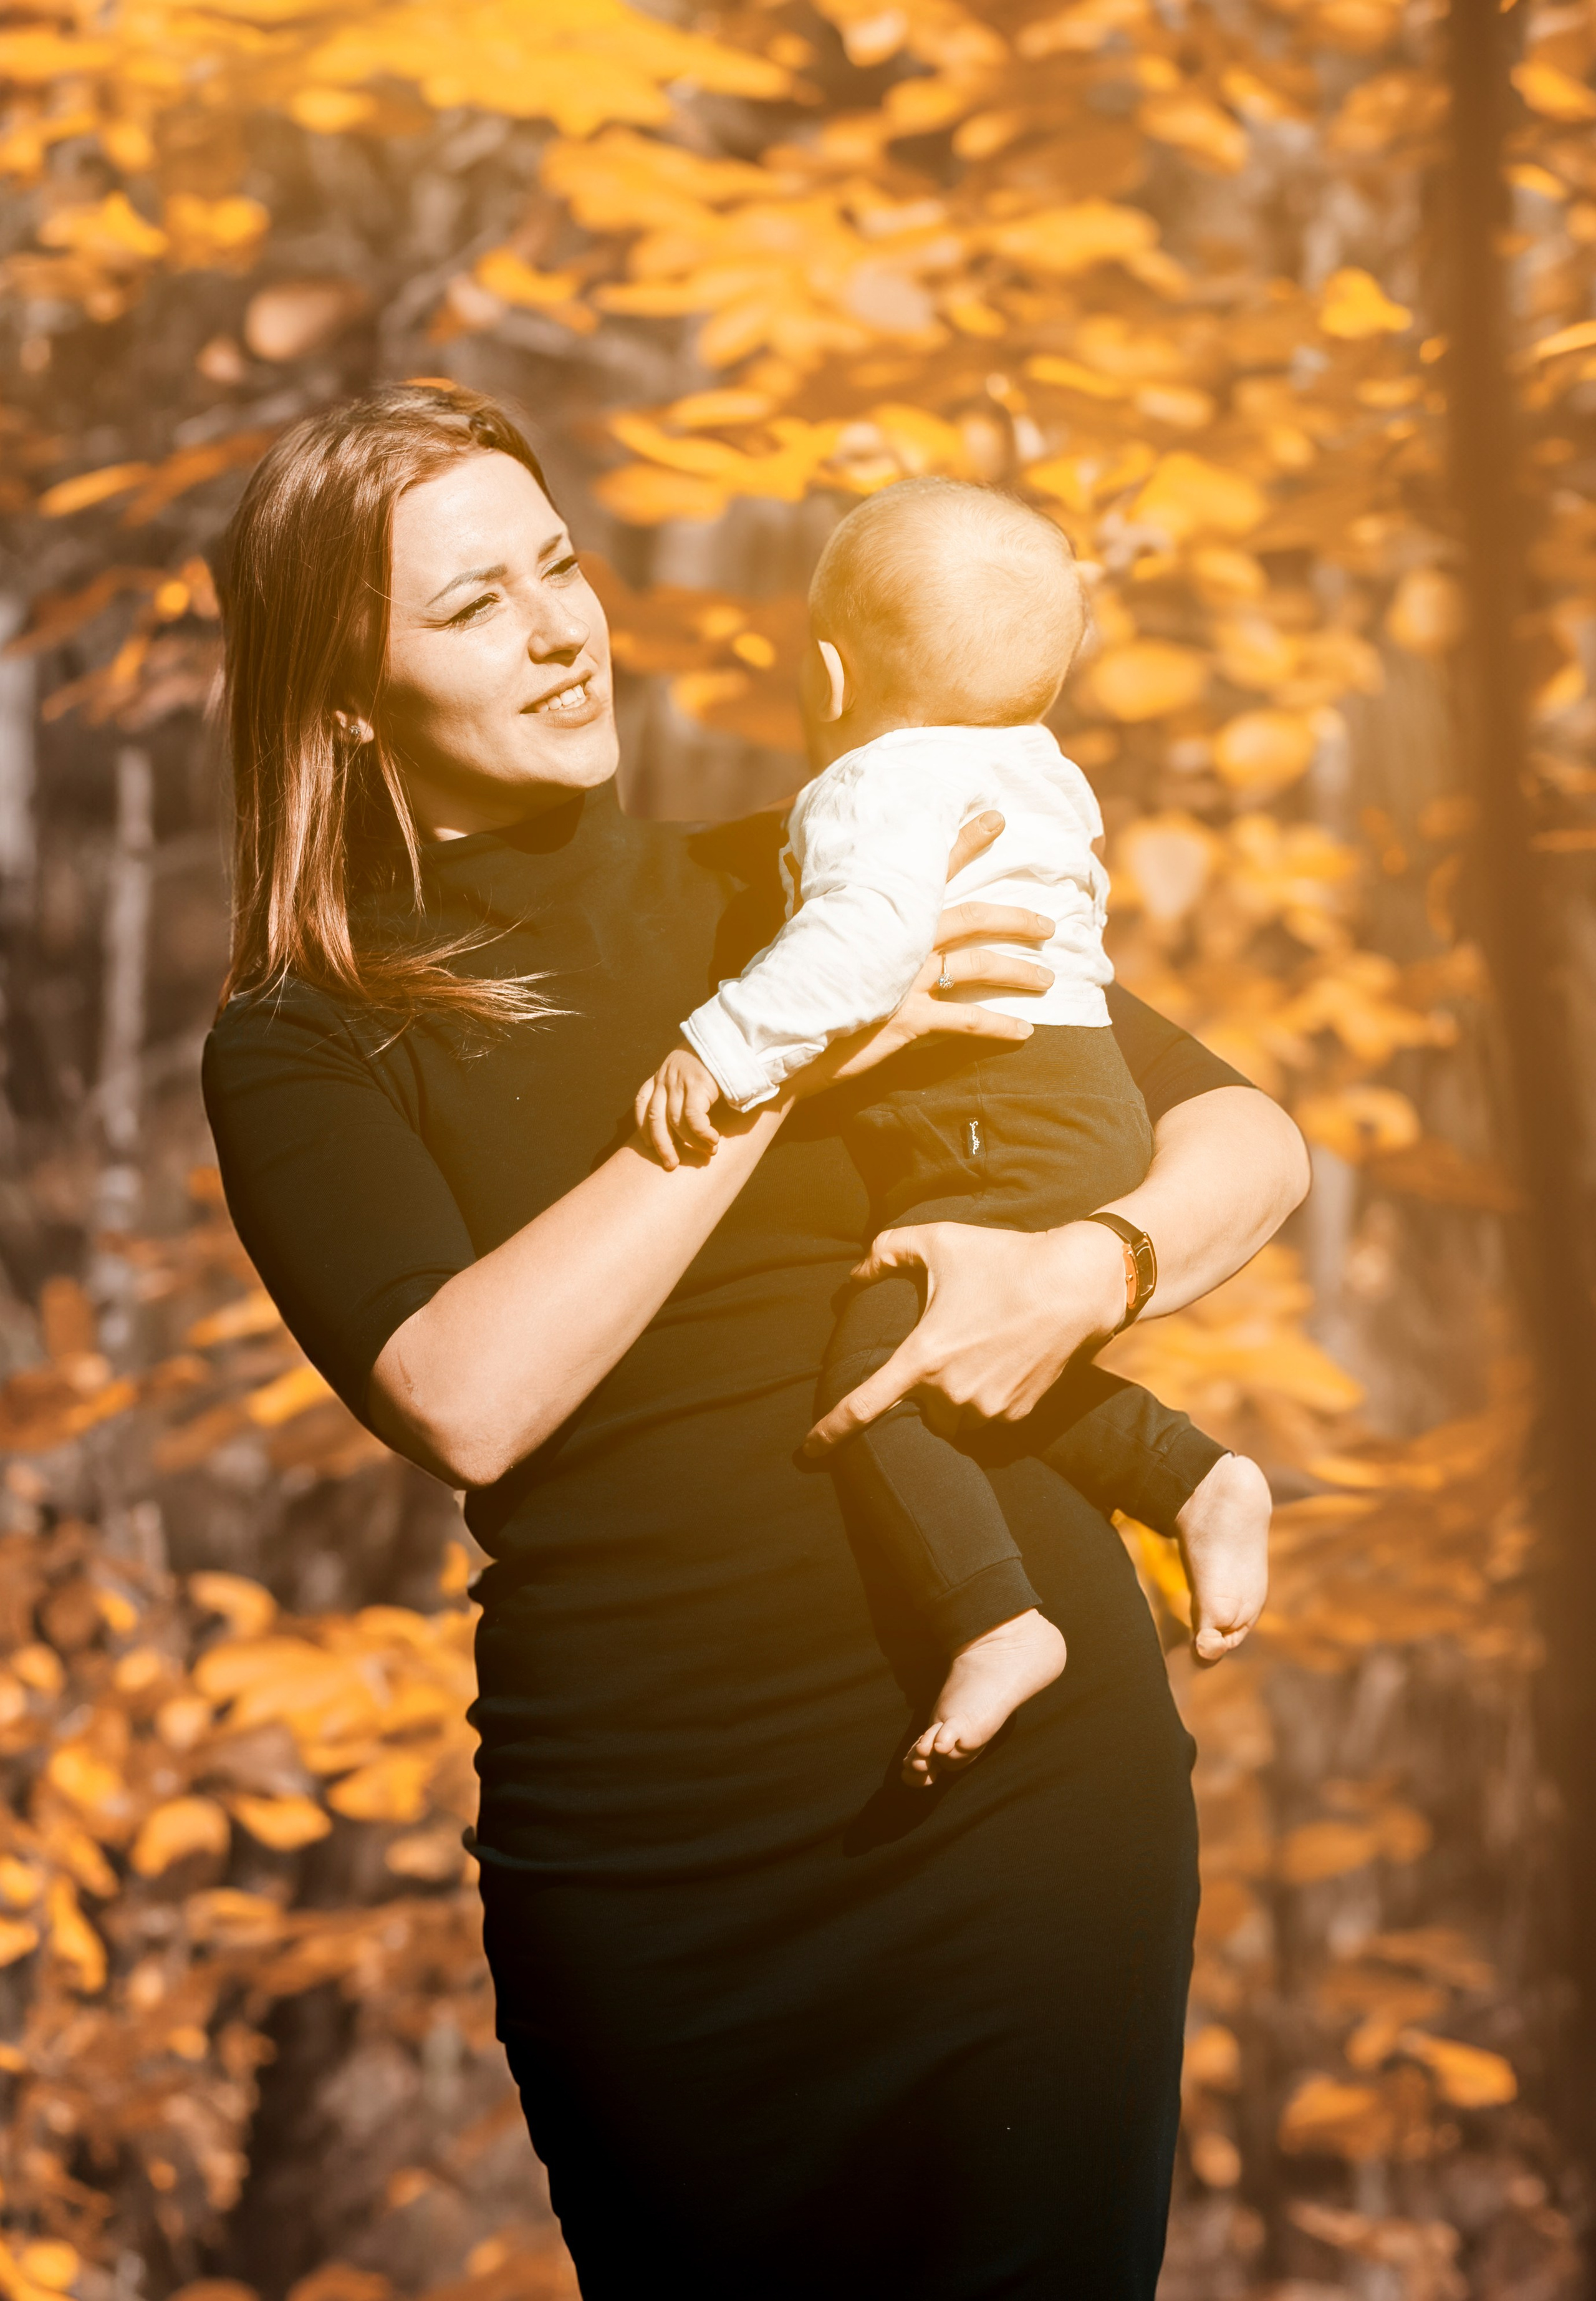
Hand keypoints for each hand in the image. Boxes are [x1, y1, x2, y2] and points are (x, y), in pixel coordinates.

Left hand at [634, 1045, 722, 1170]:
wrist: (732, 1036)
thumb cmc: (716, 1057)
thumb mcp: (690, 1069)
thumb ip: (682, 1087)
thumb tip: (682, 1117)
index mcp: (661, 1074)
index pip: (642, 1103)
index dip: (643, 1127)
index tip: (648, 1145)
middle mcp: (666, 1078)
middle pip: (655, 1120)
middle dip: (662, 1146)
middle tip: (671, 1164)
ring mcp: (680, 1081)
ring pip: (676, 1122)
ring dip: (691, 1143)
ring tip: (707, 1153)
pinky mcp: (697, 1085)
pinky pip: (694, 1119)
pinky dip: (703, 1134)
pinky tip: (713, 1141)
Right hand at [788, 811, 1057, 1098]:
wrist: (778, 1030)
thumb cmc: (793, 979)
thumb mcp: (810, 931)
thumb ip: (825, 904)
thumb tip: (808, 869)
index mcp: (884, 914)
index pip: (932, 868)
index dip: (966, 841)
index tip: (997, 818)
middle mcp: (903, 942)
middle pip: (974, 918)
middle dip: (1017, 918)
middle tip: (1050, 924)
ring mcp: (908, 980)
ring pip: (979, 967)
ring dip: (1019, 972)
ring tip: (1049, 978)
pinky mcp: (909, 1020)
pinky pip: (967, 1021)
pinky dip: (1000, 1026)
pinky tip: (1026, 1031)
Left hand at [803, 1219, 1127, 1451]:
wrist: (1078, 1285)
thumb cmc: (1005, 1258)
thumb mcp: (940, 1241)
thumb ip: (886, 1251)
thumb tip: (854, 1275)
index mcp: (924, 1356)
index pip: (864, 1405)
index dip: (830, 1431)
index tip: (807, 1451)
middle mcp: (952, 1392)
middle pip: (917, 1408)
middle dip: (923, 1386)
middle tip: (949, 1345)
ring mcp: (988, 1409)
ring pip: (951, 1418)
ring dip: (952, 1397)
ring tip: (977, 1353)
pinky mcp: (1018, 1415)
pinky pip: (986, 1418)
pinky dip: (985, 1399)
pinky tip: (1003, 1362)